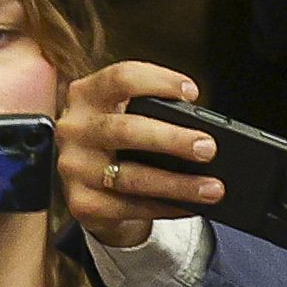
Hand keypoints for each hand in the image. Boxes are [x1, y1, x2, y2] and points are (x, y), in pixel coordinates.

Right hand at [58, 60, 223, 248]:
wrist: (86, 185)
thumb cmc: (116, 142)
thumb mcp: (123, 114)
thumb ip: (150, 111)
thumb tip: (202, 131)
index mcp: (87, 95)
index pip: (121, 78)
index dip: (159, 82)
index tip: (192, 93)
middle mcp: (75, 129)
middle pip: (126, 130)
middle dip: (172, 139)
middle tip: (208, 147)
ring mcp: (75, 168)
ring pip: (132, 178)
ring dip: (178, 184)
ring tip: (211, 187)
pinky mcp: (81, 203)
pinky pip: (131, 208)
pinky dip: (166, 207)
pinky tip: (190, 205)